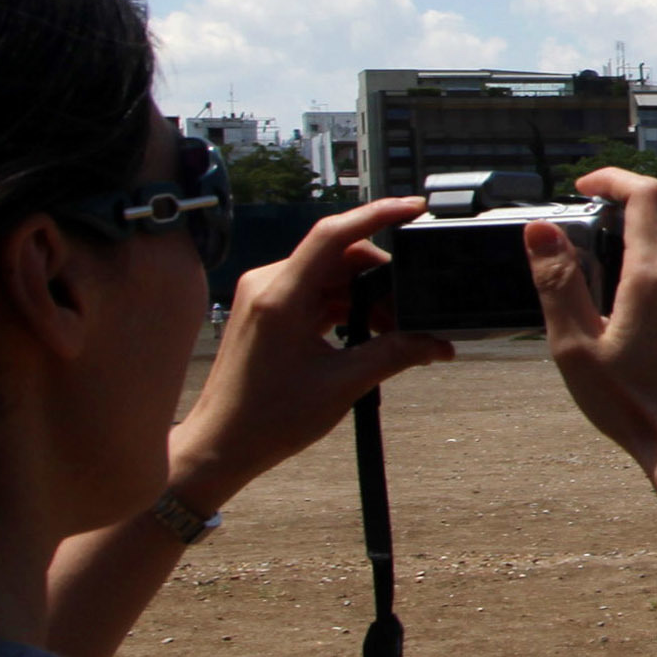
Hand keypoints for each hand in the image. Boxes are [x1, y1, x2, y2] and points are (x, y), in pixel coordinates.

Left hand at [169, 198, 451, 506]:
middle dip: (380, 278)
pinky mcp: (266, 311)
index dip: (377, 215)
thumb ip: (394, 355)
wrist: (220, 446)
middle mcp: (268, 285)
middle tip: (412, 311)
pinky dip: (344, 308)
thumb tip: (436, 343)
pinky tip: (367, 334)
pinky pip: (314, 293)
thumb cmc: (267, 419)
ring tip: (393, 334)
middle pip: (337, 257)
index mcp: (280, 296)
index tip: (413, 209)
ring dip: (364, 297)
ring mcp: (264, 296)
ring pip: (328, 277)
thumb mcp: (342, 385)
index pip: (333, 234)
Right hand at [534, 169, 656, 479]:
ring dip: (633, 266)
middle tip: (580, 273)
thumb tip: (540, 230)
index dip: (613, 178)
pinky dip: (654, 288)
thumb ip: (557, 282)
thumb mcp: (576, 346)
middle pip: (653, 227)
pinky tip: (634, 336)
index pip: (646, 192)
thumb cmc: (636, 406)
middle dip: (614, 235)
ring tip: (604, 316)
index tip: (584, 188)